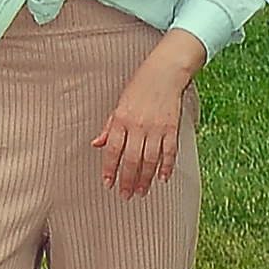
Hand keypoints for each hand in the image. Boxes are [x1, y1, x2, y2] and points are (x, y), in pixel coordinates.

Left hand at [92, 33, 202, 197]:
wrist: (164, 72)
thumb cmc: (139, 87)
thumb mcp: (119, 105)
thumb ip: (109, 127)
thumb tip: (96, 144)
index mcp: (121, 120)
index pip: (113, 150)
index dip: (109, 169)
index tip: (108, 184)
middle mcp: (138, 126)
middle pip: (131, 160)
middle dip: (127, 180)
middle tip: (125, 195)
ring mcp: (156, 128)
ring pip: (150, 160)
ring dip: (145, 178)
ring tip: (141, 191)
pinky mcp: (172, 128)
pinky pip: (169, 152)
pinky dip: (166, 166)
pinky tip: (163, 178)